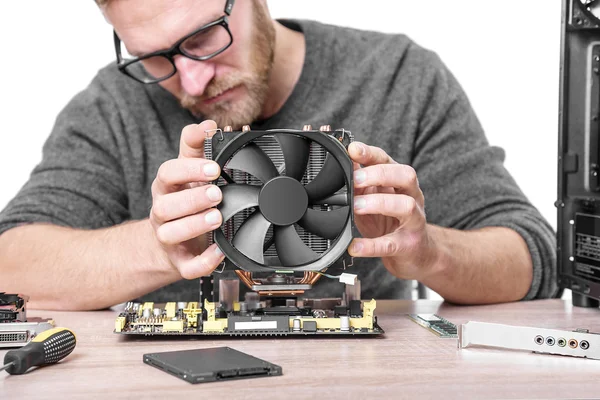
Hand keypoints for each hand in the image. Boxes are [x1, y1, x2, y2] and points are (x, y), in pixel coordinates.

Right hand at [149, 120, 224, 278]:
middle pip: (166, 206)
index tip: (214, 167)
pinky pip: (187, 267)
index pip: (167, 174)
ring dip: (194, 225)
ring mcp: (169, 238)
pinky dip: (203, 262)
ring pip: (171, 234)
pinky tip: (218, 251)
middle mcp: (163, 212)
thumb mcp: (189, 171)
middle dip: (192, 199)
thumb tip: (208, 124)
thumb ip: (197, 146)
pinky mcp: (180, 262)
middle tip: (217, 193)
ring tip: (217, 217)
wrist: (173, 240)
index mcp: (166, 188)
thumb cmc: (184, 199)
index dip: (189, 170)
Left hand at [347, 142, 438, 279]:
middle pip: (405, 175)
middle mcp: (411, 197)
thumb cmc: (391, 222)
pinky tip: (355, 246)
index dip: (371, 154)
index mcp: (399, 182)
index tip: (353, 150)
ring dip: (379, 203)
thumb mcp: (374, 197)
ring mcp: (413, 221)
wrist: (416, 253)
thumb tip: (343, 162)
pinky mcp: (408, 245)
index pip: (388, 160)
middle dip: (379, 174)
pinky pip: (391, 244)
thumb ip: (360, 182)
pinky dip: (371, 246)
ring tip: (357, 207)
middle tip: (356, 180)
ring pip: (406, 205)